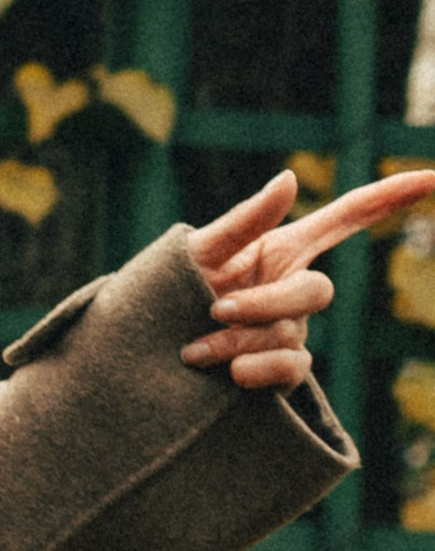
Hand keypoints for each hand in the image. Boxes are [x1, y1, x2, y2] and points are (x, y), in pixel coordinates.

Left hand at [181, 167, 434, 390]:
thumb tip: (289, 179)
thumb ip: (244, 221)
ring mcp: (292, 332)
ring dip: (241, 340)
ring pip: (293, 335)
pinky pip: (292, 371)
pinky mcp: (281, 372)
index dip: (391, 197)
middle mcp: (293, 290)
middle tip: (215, 310)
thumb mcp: (198, 252)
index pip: (348, 218)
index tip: (434, 178)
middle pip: (317, 292)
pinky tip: (228, 372)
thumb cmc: (170, 290)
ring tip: (195, 348)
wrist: (144, 350)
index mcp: (282, 249)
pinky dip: (259, 370)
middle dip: (265, 303)